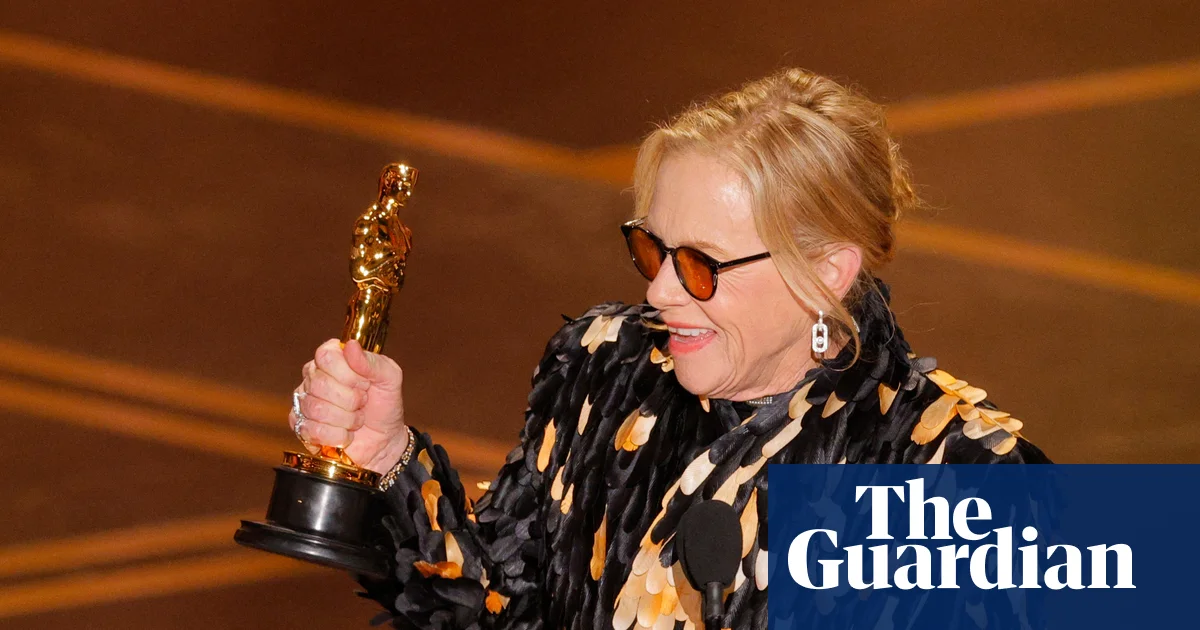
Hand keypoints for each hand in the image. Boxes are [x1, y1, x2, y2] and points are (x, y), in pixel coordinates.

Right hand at [289, 338, 408, 472]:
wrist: (384, 441)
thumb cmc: (385, 405)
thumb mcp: (390, 379)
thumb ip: (372, 362)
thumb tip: (350, 346)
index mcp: (333, 358)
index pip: (326, 356)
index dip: (349, 374)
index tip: (365, 383)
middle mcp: (314, 376)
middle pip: (319, 383)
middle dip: (350, 400)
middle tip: (362, 403)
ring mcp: (304, 401)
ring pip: (316, 408)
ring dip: (346, 419)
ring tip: (356, 419)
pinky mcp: (301, 426)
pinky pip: (312, 430)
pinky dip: (336, 435)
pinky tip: (345, 433)